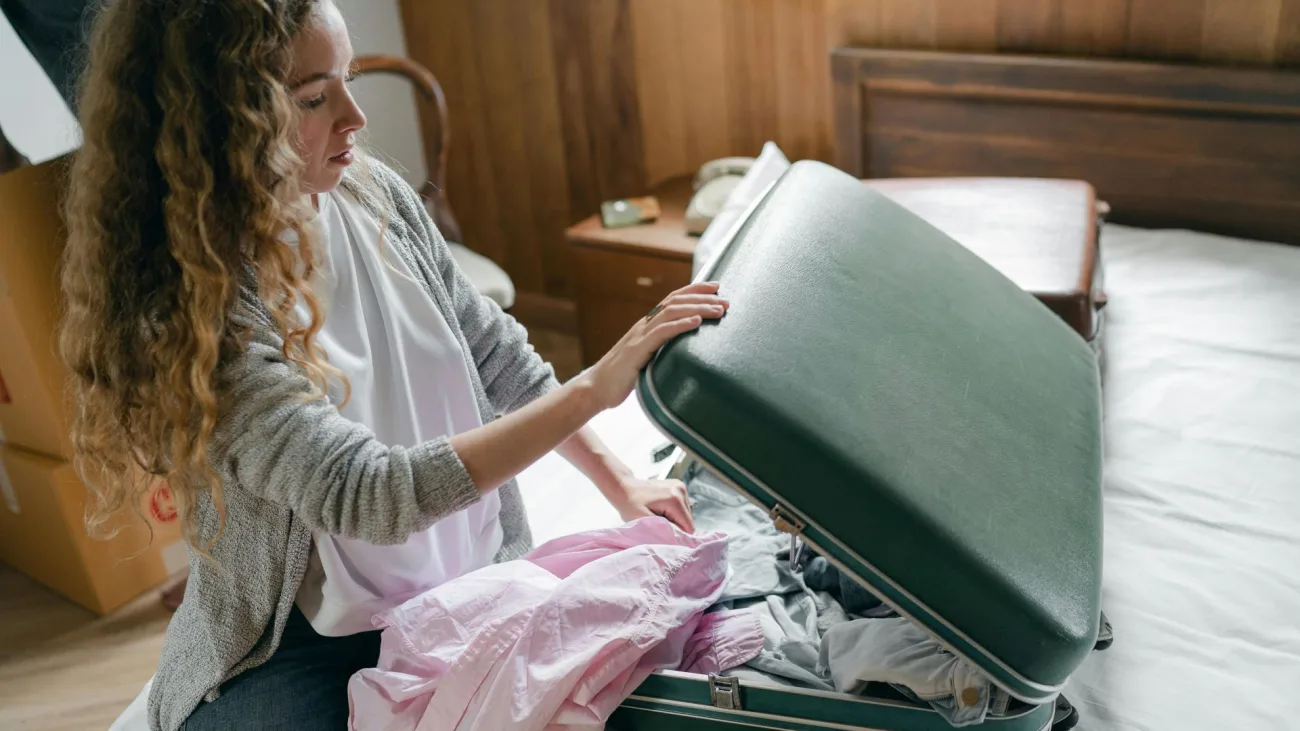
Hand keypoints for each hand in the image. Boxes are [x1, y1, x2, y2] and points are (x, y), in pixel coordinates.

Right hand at [578, 281, 728, 410]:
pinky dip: (680, 325)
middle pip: (675, 302)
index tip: (716, 287)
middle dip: (702, 298)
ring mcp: (639, 336)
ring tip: (717, 310)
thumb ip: (662, 348)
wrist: (597, 388)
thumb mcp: (647, 357)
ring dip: (697, 309)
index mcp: (647, 325)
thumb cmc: (623, 375)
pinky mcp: (637, 351)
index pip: (673, 299)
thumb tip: (685, 349)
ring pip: (671, 313)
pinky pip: (661, 333)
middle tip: (726, 301)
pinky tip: (696, 322)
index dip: (694, 290)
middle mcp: (644, 325)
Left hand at [610, 476, 694, 532]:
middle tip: (658, 524)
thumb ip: (663, 530)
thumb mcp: (644, 521)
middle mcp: (681, 490)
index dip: (677, 535)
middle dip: (675, 526)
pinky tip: (660, 509)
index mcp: (675, 499)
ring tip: (658, 515)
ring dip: (674, 519)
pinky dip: (673, 512)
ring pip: (686, 514)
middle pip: (688, 520)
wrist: (624, 487)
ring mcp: (680, 486)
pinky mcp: (678, 487)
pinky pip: (682, 507)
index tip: (664, 535)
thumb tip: (680, 539)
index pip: (688, 526)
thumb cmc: (629, 504)